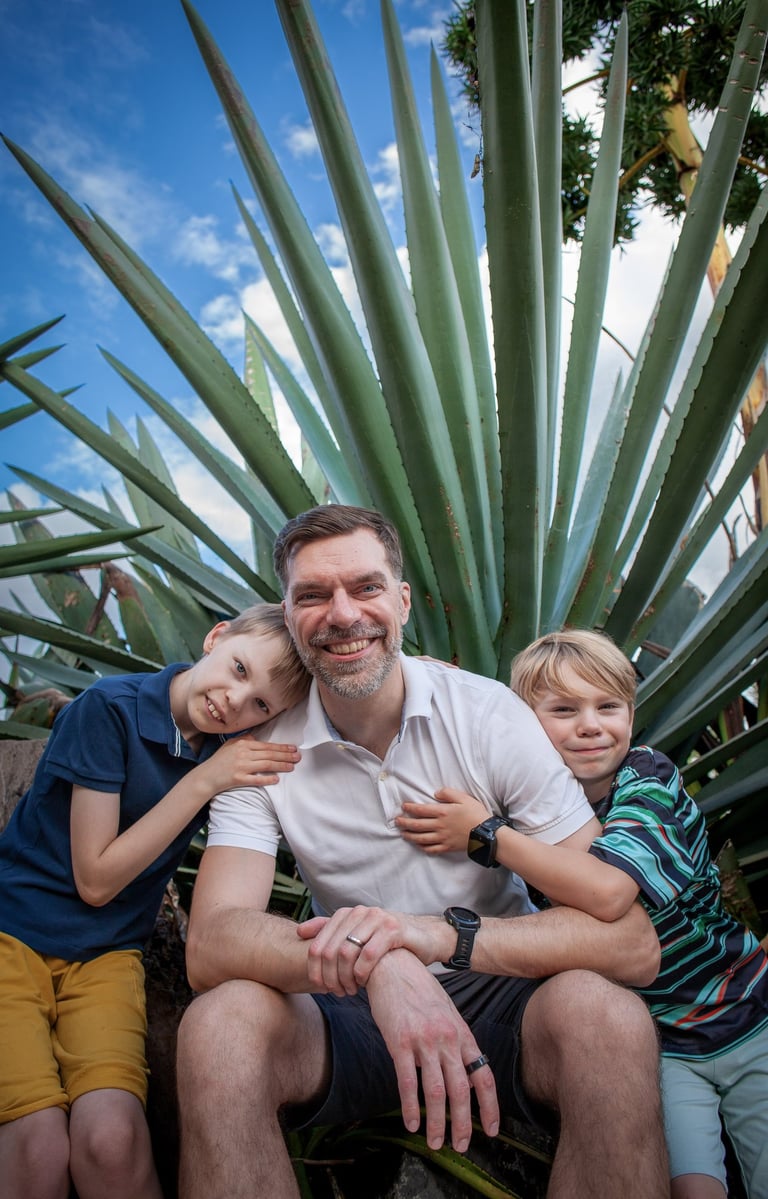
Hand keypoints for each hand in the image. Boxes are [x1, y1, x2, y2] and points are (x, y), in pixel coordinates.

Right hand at [196, 734, 299, 794]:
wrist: (206, 776)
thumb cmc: (219, 760)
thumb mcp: (230, 745)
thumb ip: (244, 740)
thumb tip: (255, 737)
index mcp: (242, 744)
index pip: (266, 745)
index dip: (281, 747)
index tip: (293, 748)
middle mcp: (243, 754)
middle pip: (269, 754)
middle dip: (285, 755)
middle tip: (298, 757)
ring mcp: (241, 766)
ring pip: (266, 765)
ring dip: (281, 766)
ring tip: (292, 767)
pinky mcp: (238, 779)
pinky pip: (256, 779)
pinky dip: (267, 779)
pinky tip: (276, 779)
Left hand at [297, 906, 444, 994]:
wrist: (425, 937)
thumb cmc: (388, 941)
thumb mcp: (358, 935)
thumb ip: (331, 931)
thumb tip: (300, 932)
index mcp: (347, 914)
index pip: (317, 944)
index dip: (315, 970)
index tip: (321, 987)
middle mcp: (360, 913)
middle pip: (329, 950)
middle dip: (329, 977)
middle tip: (337, 992)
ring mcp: (376, 918)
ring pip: (346, 953)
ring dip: (345, 978)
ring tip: (350, 990)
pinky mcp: (393, 929)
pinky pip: (368, 954)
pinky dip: (361, 973)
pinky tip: (364, 983)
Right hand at [366, 949, 499, 1151]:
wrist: (393, 966)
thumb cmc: (419, 990)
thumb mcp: (446, 1013)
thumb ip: (455, 1040)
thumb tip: (463, 1068)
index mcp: (462, 1033)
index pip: (484, 1076)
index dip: (490, 1107)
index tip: (492, 1131)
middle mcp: (448, 1038)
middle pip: (462, 1090)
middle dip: (463, 1124)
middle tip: (461, 1146)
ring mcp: (424, 1040)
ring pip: (436, 1091)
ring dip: (437, 1123)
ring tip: (435, 1144)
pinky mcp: (399, 1041)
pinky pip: (407, 1081)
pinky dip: (410, 1107)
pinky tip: (411, 1124)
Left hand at [396, 788, 489, 853]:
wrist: (486, 833)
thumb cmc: (476, 814)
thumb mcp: (464, 798)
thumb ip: (448, 793)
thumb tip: (436, 793)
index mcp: (442, 812)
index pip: (421, 810)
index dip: (410, 808)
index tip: (403, 807)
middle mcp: (439, 826)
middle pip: (417, 825)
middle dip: (405, 823)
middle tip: (397, 821)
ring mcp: (442, 838)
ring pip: (421, 838)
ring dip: (410, 836)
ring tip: (403, 834)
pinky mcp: (447, 847)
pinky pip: (431, 849)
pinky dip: (422, 848)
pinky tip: (418, 845)